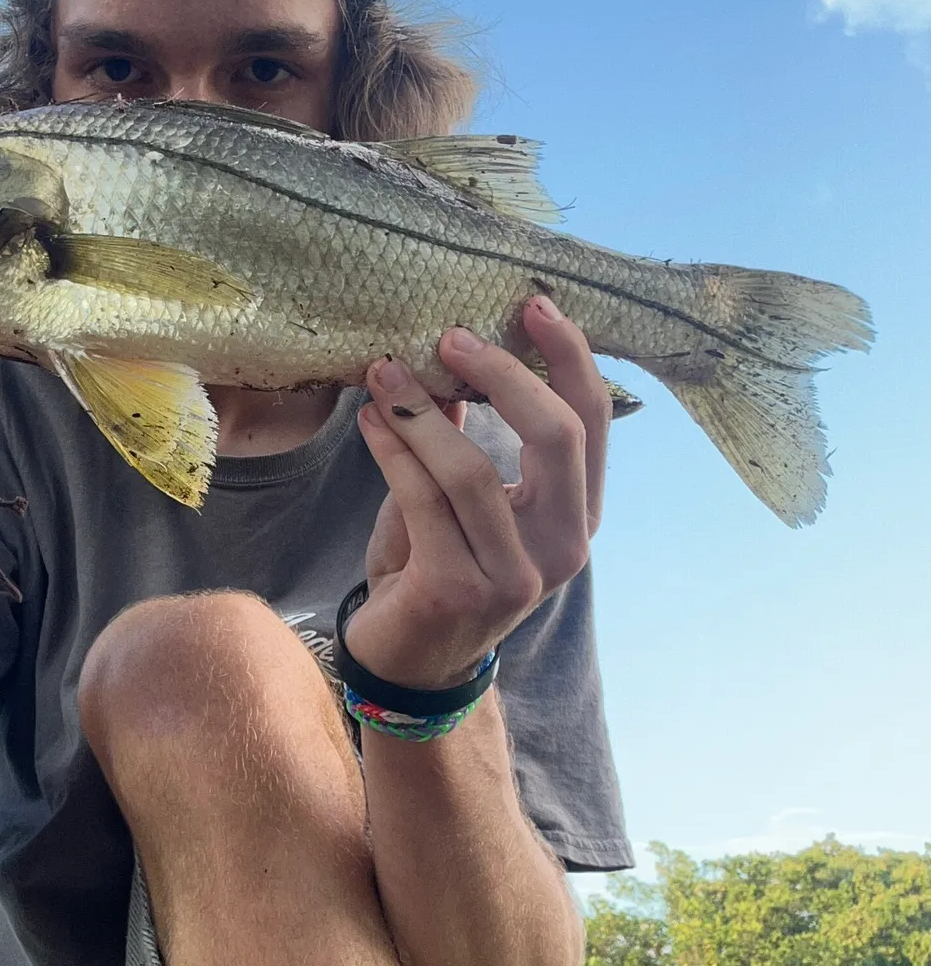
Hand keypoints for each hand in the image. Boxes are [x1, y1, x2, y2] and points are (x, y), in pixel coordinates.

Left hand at [347, 296, 609, 691]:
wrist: (408, 661)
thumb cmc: (436, 571)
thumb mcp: (463, 501)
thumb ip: (469, 438)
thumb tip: (453, 357)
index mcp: (577, 517)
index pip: (592, 424)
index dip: (569, 358)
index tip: (531, 304)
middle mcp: (562, 548)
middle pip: (556, 436)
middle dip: (504, 372)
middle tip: (450, 334)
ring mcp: (514, 575)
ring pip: (474, 468)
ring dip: (423, 411)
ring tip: (384, 372)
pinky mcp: (459, 589)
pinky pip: (425, 499)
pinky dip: (395, 449)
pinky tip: (372, 420)